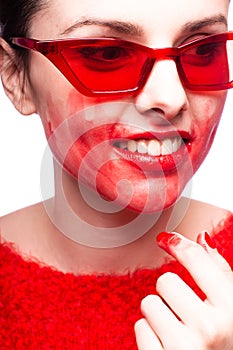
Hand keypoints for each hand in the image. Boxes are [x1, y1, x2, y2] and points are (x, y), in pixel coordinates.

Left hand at [134, 231, 232, 349]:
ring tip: (177, 327)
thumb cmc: (227, 338)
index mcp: (232, 307)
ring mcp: (185, 347)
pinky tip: (168, 343)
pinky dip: (150, 334)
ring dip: (159, 313)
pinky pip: (140, 328)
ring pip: (149, 304)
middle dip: (171, 292)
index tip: (168, 240)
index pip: (196, 258)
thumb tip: (201, 238)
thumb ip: (219, 270)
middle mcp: (210, 326)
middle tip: (184, 308)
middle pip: (165, 282)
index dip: (178, 244)